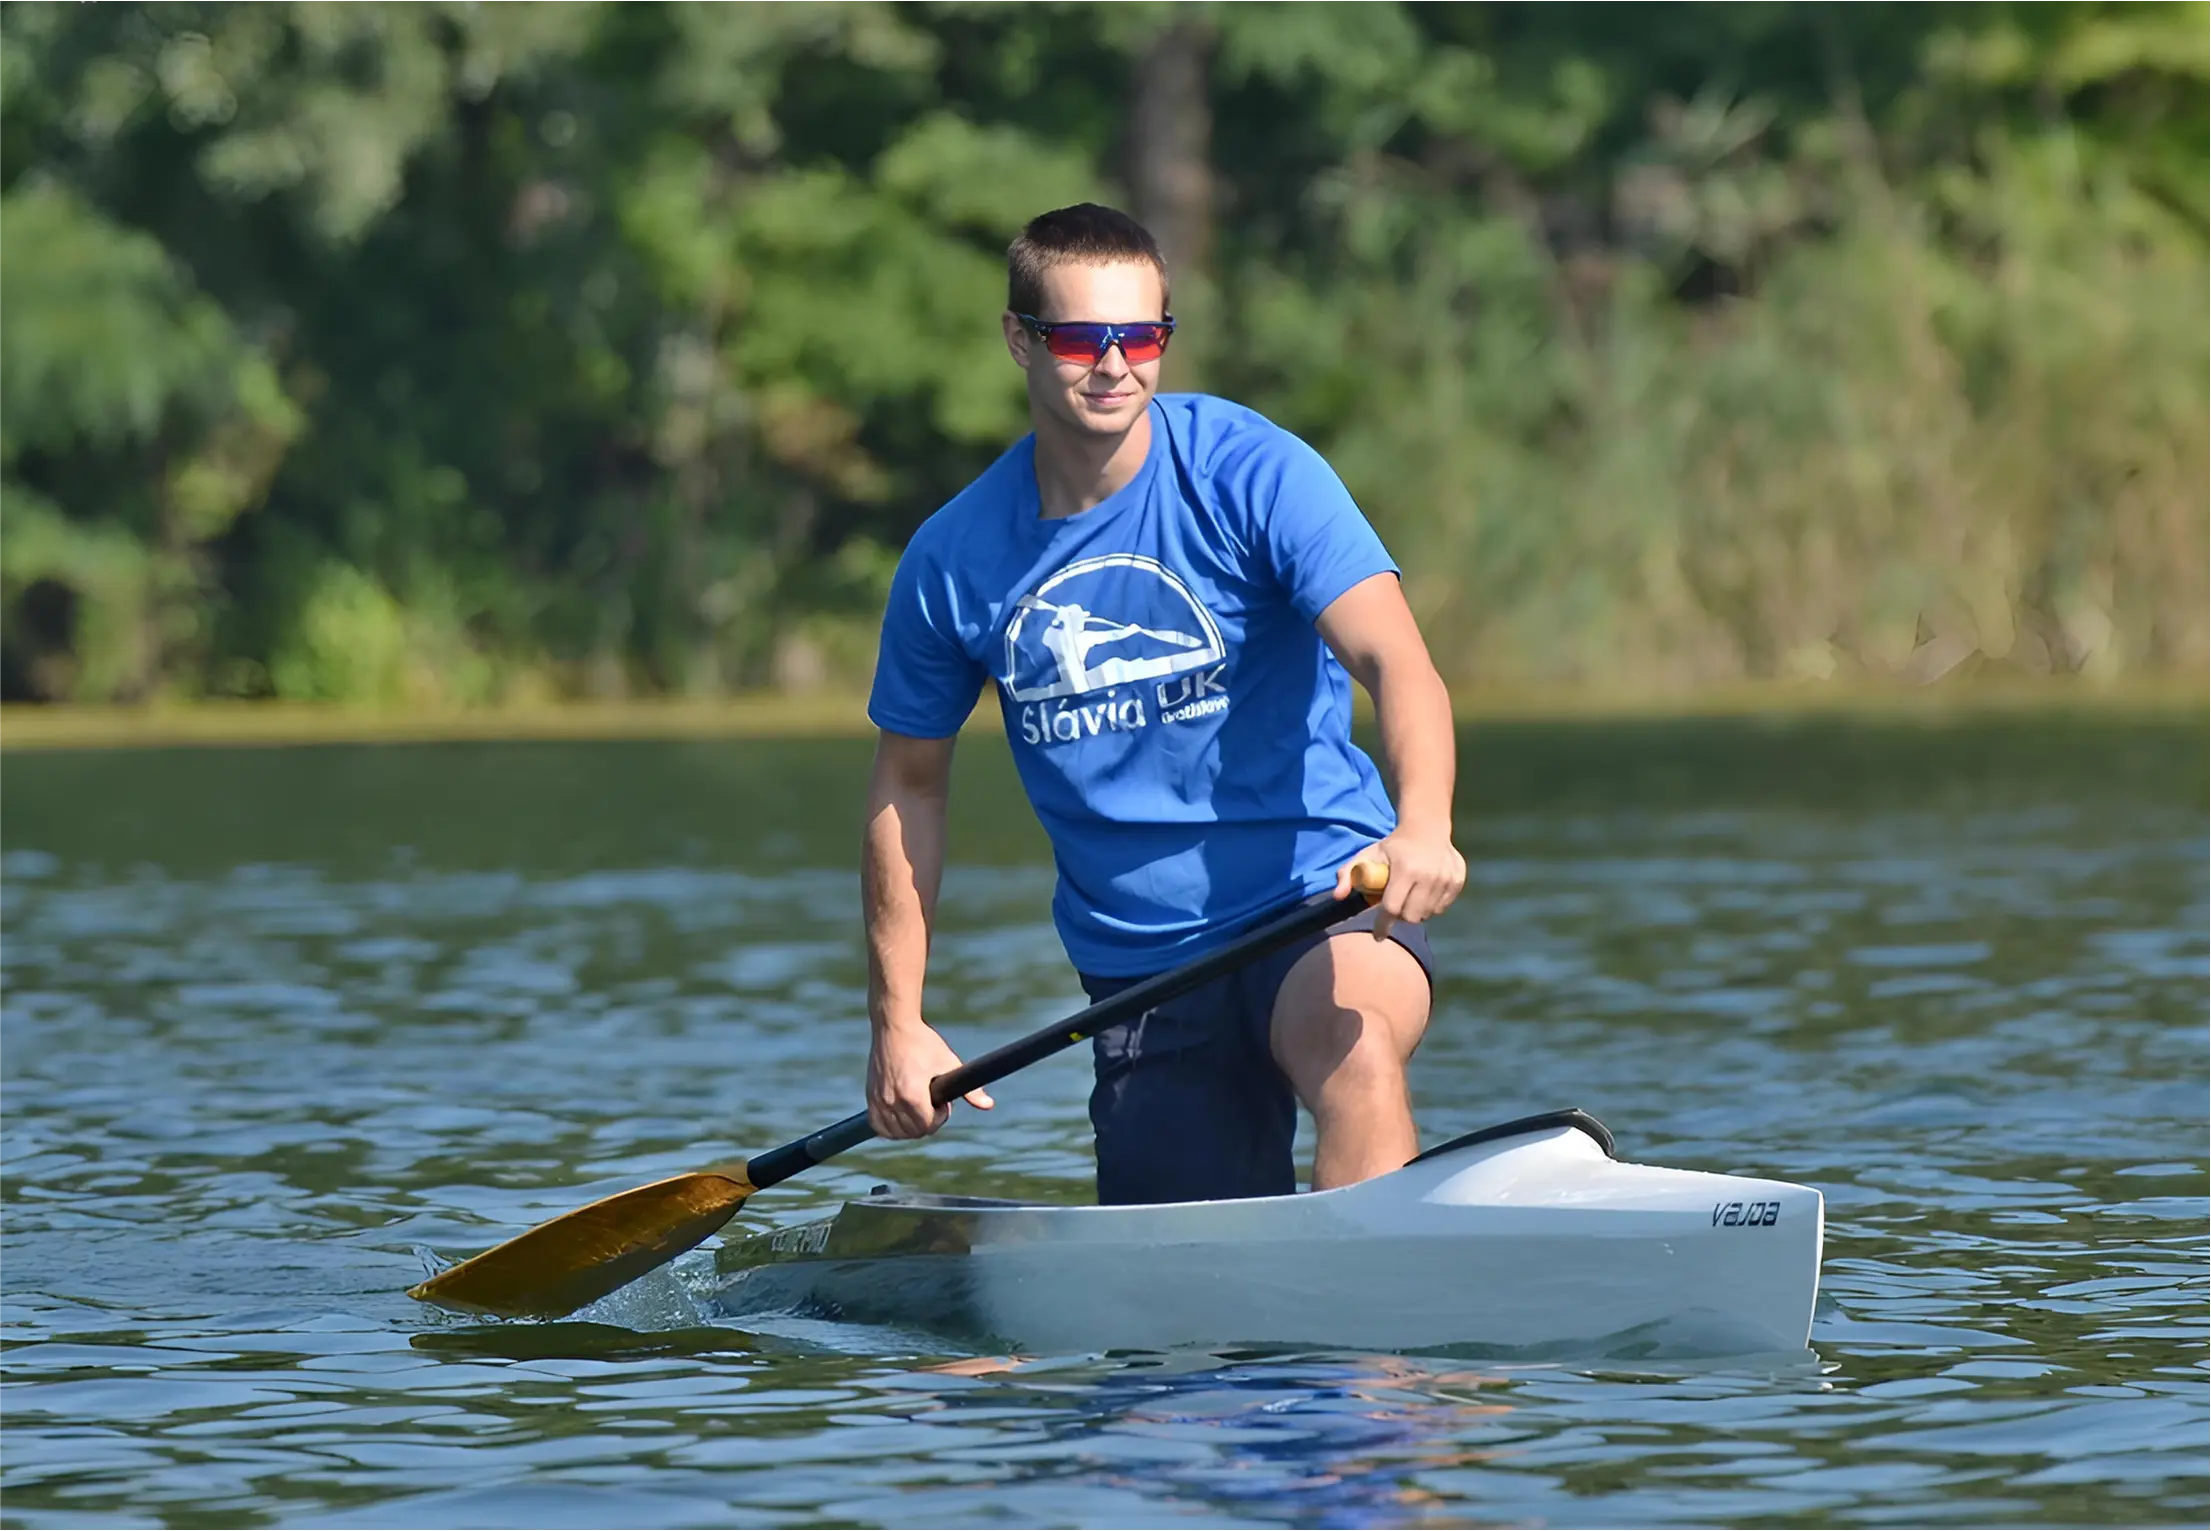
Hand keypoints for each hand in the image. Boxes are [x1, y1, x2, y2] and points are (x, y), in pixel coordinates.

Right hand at [866, 1018, 993, 1138]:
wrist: (894, 1026)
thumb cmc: (923, 1042)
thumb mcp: (949, 1063)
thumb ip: (970, 1090)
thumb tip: (989, 1105)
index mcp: (913, 1095)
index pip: (928, 1126)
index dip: (940, 1117)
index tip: (942, 1102)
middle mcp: (893, 1101)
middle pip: (913, 1132)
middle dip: (926, 1122)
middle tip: (931, 1103)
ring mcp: (879, 1100)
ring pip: (895, 1133)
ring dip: (909, 1127)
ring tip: (917, 1108)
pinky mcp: (870, 1096)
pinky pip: (877, 1125)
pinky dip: (889, 1127)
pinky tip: (900, 1116)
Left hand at [1334, 822, 1465, 940]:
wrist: (1426, 828)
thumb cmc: (1392, 846)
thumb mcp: (1367, 855)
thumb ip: (1348, 874)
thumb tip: (1337, 896)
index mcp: (1405, 868)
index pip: (1392, 907)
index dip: (1383, 925)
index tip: (1378, 935)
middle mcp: (1429, 874)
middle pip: (1411, 916)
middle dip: (1400, 917)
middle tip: (1395, 907)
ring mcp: (1446, 878)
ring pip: (1427, 914)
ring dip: (1415, 912)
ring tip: (1409, 898)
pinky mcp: (1457, 881)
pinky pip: (1441, 908)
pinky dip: (1430, 907)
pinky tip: (1423, 893)